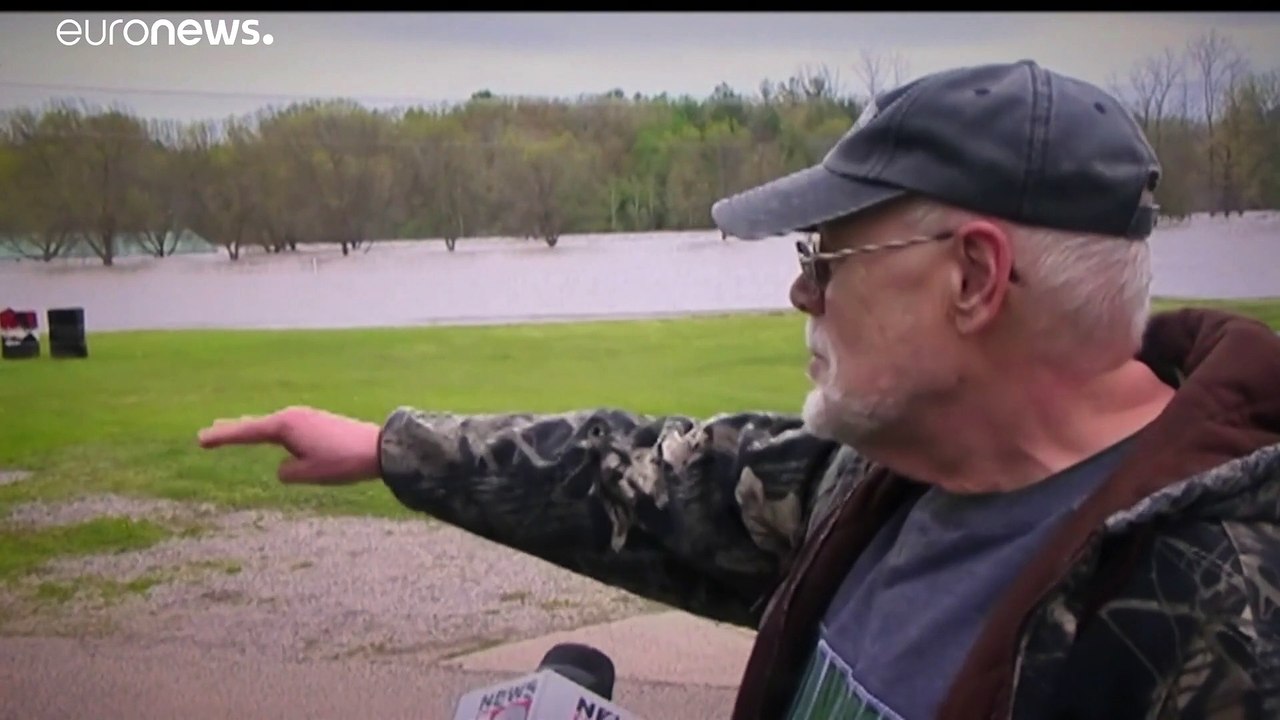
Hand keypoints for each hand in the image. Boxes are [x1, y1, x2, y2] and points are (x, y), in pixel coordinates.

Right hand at [197, 406, 381, 484]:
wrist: (378, 449)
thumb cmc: (341, 462)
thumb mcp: (306, 473)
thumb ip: (286, 472)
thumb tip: (284, 467)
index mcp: (285, 425)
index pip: (246, 432)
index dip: (222, 437)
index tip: (200, 440)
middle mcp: (293, 416)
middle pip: (255, 425)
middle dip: (232, 430)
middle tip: (207, 434)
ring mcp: (306, 417)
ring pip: (271, 426)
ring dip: (251, 430)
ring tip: (231, 431)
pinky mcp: (318, 422)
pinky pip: (287, 428)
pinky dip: (271, 432)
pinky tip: (270, 435)